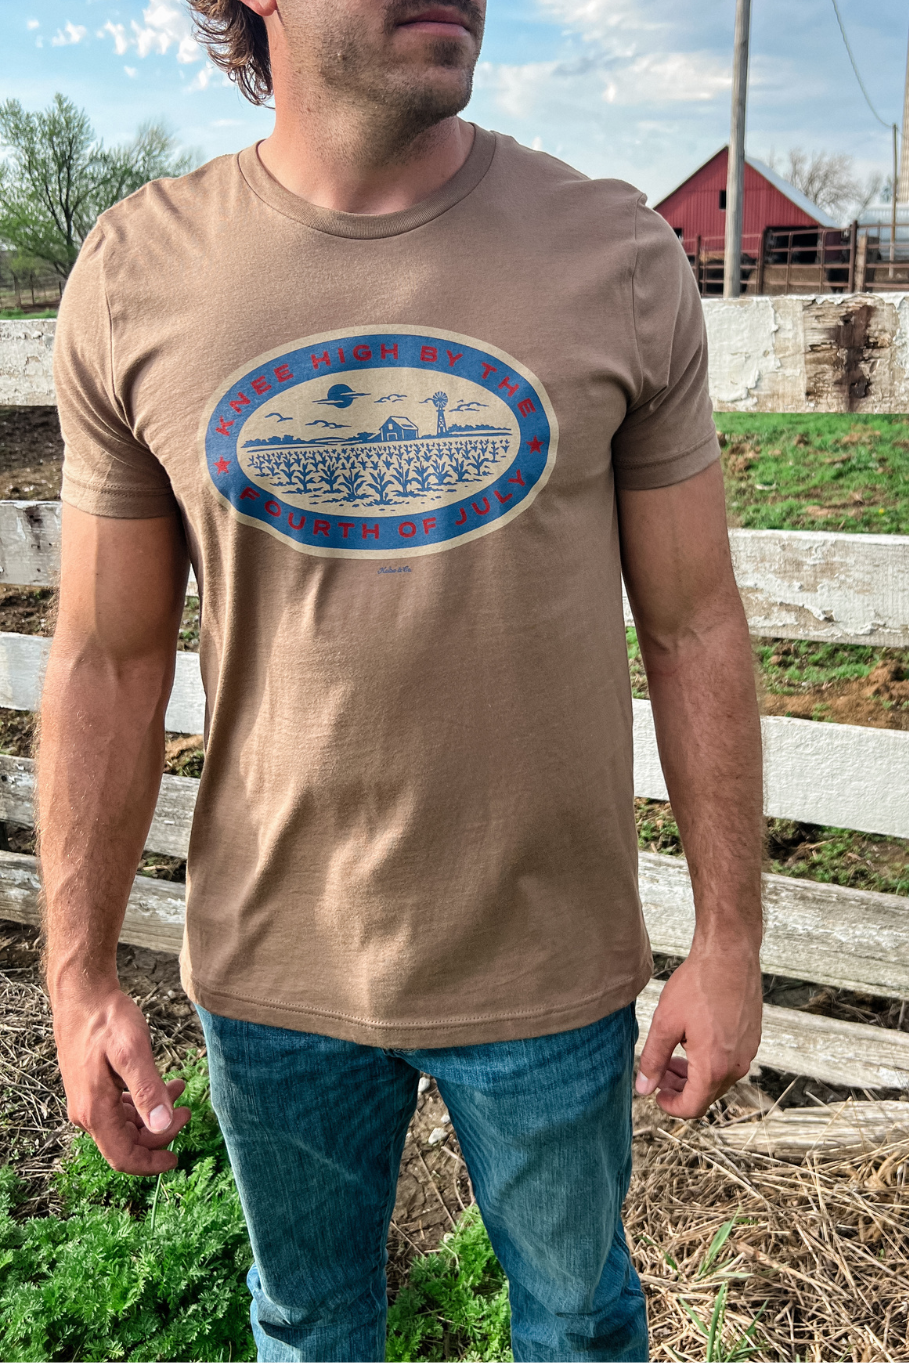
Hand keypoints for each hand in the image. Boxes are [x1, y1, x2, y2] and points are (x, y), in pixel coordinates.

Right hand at [52, 985, 191, 1173]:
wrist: (81, 996)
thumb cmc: (106, 1020)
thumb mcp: (132, 1052)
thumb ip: (147, 1091)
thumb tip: (162, 1126)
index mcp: (95, 1111)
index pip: (123, 1157)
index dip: (151, 1164)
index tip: (177, 1158)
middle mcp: (87, 1113)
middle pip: (127, 1143)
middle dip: (160, 1134)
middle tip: (187, 1111)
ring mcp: (88, 1101)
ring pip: (125, 1126)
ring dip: (155, 1116)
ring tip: (180, 1090)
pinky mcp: (93, 1088)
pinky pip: (120, 1109)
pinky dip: (144, 1103)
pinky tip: (163, 1084)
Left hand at [636, 944, 761, 1117]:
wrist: (729, 956)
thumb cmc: (699, 985)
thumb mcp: (665, 1023)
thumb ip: (653, 1060)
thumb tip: (644, 1087)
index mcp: (714, 1066)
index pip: (693, 1106)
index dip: (671, 1106)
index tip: (656, 1095)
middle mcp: (736, 1065)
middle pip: (707, 1095)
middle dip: (680, 1089)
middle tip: (660, 1072)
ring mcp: (747, 1052)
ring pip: (719, 1079)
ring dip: (694, 1075)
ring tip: (673, 1057)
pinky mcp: (752, 1039)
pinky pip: (730, 1062)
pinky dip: (710, 1062)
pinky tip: (693, 1041)